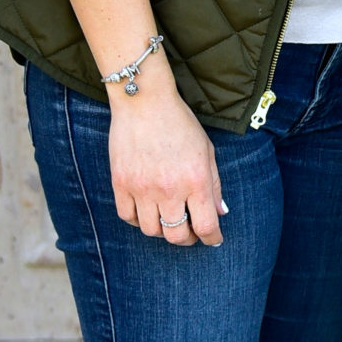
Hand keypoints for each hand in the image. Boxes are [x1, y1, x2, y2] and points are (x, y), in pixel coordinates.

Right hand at [109, 70, 226, 244]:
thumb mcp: (206, 150)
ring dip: (162, 230)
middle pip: (177, 235)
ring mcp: (142, 188)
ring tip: (167, 219)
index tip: (213, 240)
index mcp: (196, 180)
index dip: (212, 239)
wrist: (144, 102)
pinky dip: (138, 220)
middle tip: (190, 232)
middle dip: (187, 239)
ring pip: (152, 230)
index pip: (206, 226)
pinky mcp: (120, 183)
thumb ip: (214, 184)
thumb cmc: (180, 123)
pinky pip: (128, 217)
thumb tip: (220, 212)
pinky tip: (146, 211)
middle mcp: (169, 189)